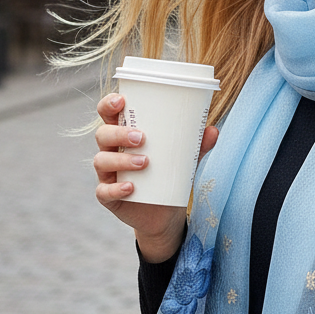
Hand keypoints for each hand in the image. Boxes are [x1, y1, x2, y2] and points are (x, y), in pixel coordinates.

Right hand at [93, 92, 218, 262]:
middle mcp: (112, 151)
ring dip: (121, 159)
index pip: (108, 115)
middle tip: (142, 137)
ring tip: (145, 162)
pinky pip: (104, 192)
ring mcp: (108, 175)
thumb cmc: (169, 176)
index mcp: (124, 135)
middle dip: (119, 133)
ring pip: (101, 161)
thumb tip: (213, 131)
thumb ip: (197, 145)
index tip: (120, 100)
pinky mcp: (109, 197)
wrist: (166, 213)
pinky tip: (131, 188)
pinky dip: (116, 189)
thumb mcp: (185, 159)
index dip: (108, 105)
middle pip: (103, 135)